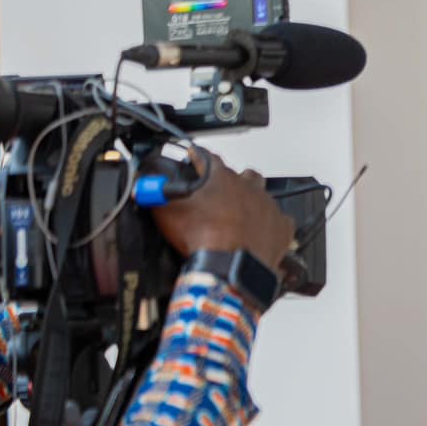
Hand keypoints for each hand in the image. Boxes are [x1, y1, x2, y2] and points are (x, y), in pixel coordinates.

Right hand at [152, 148, 295, 270]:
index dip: (198, 157)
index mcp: (222, 178)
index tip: (194, 157)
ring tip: (241, 213)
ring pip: (264, 194)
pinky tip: (263, 231)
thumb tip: (143, 188)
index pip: (208, 158)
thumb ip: (155, 195)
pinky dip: (272, 224)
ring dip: (253, 201)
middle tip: (222, 193)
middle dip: (234, 180)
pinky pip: (281, 220)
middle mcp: (249, 188)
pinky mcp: (282, 228)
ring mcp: (268, 207)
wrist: (230, 268)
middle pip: (244, 174)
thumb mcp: (167, 213)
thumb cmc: (203, 239)